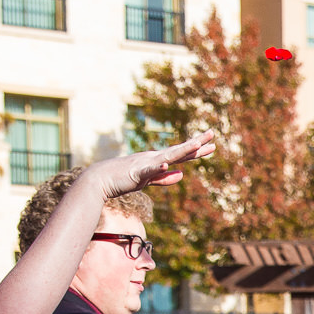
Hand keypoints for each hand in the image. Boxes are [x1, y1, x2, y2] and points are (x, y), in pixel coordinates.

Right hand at [89, 130, 217, 196]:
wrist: (100, 179)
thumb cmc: (122, 179)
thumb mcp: (147, 180)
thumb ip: (163, 178)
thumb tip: (181, 175)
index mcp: (157, 160)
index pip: (181, 154)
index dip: (197, 150)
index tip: (212, 145)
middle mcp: (154, 158)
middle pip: (179, 151)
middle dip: (196, 143)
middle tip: (213, 134)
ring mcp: (145, 164)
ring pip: (167, 156)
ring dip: (182, 150)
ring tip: (196, 144)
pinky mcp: (136, 173)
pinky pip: (149, 170)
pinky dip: (158, 168)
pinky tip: (166, 164)